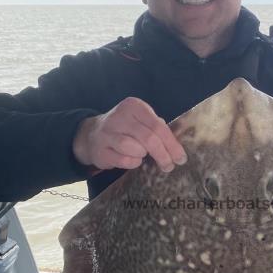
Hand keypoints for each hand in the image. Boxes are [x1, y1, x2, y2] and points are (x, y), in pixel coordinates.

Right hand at [72, 97, 186, 171]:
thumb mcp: (141, 121)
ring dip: (143, 156)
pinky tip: (132, 160)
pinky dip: (132, 162)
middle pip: (149, 138)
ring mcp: (107, 133)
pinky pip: (124, 160)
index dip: (172, 144)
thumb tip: (177, 149)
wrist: (91, 135)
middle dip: (163, 155)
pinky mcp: (100, 150)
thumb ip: (158, 129)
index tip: (181, 158)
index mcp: (134, 106)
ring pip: (135, 149)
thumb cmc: (125, 129)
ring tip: (143, 156)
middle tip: (169, 166)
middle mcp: (119, 116)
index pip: (158, 126)